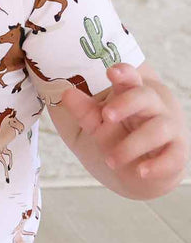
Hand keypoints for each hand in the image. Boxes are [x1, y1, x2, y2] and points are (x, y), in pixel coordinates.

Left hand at [60, 62, 185, 183]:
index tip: (111, 72)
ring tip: (110, 160)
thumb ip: (84, 110)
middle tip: (106, 116)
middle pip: (145, 97)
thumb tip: (66, 94)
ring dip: (132, 144)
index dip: (124, 73)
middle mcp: (153, 109)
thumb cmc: (118, 136)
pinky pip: (173, 157)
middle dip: (127, 103)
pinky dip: (157, 165)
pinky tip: (141, 171)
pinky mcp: (177, 153)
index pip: (130, 78)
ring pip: (157, 129)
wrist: (139, 170)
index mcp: (132, 95)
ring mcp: (168, 130)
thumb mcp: (97, 123)